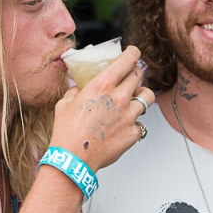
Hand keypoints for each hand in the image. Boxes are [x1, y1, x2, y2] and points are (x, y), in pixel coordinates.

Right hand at [51, 46, 154, 171]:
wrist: (73, 160)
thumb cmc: (67, 132)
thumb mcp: (65, 104)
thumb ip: (75, 91)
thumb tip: (79, 89)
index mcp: (102, 85)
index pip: (128, 60)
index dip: (133, 53)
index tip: (133, 53)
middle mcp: (119, 98)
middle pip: (139, 75)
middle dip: (134, 74)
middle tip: (128, 79)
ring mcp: (129, 116)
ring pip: (147, 97)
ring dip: (140, 97)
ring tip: (130, 103)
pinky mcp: (134, 133)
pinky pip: (140, 123)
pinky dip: (133, 124)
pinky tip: (121, 128)